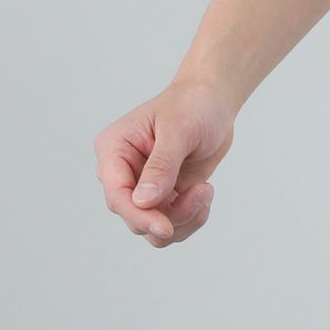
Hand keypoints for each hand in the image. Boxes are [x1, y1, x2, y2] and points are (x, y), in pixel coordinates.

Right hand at [93, 78, 234, 247]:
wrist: (214, 101)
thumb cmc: (193, 104)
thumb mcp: (179, 130)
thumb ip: (161, 166)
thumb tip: (142, 201)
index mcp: (114, 149)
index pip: (117, 194)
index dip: (139, 216)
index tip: (166, 228)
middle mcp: (123, 171)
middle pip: (134, 217)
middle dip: (170, 214)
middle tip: (203, 191)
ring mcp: (142, 187)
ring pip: (152, 228)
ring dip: (183, 218)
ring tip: (206, 190)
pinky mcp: (162, 196)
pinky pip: (171, 224)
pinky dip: (191, 217)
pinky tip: (205, 194)